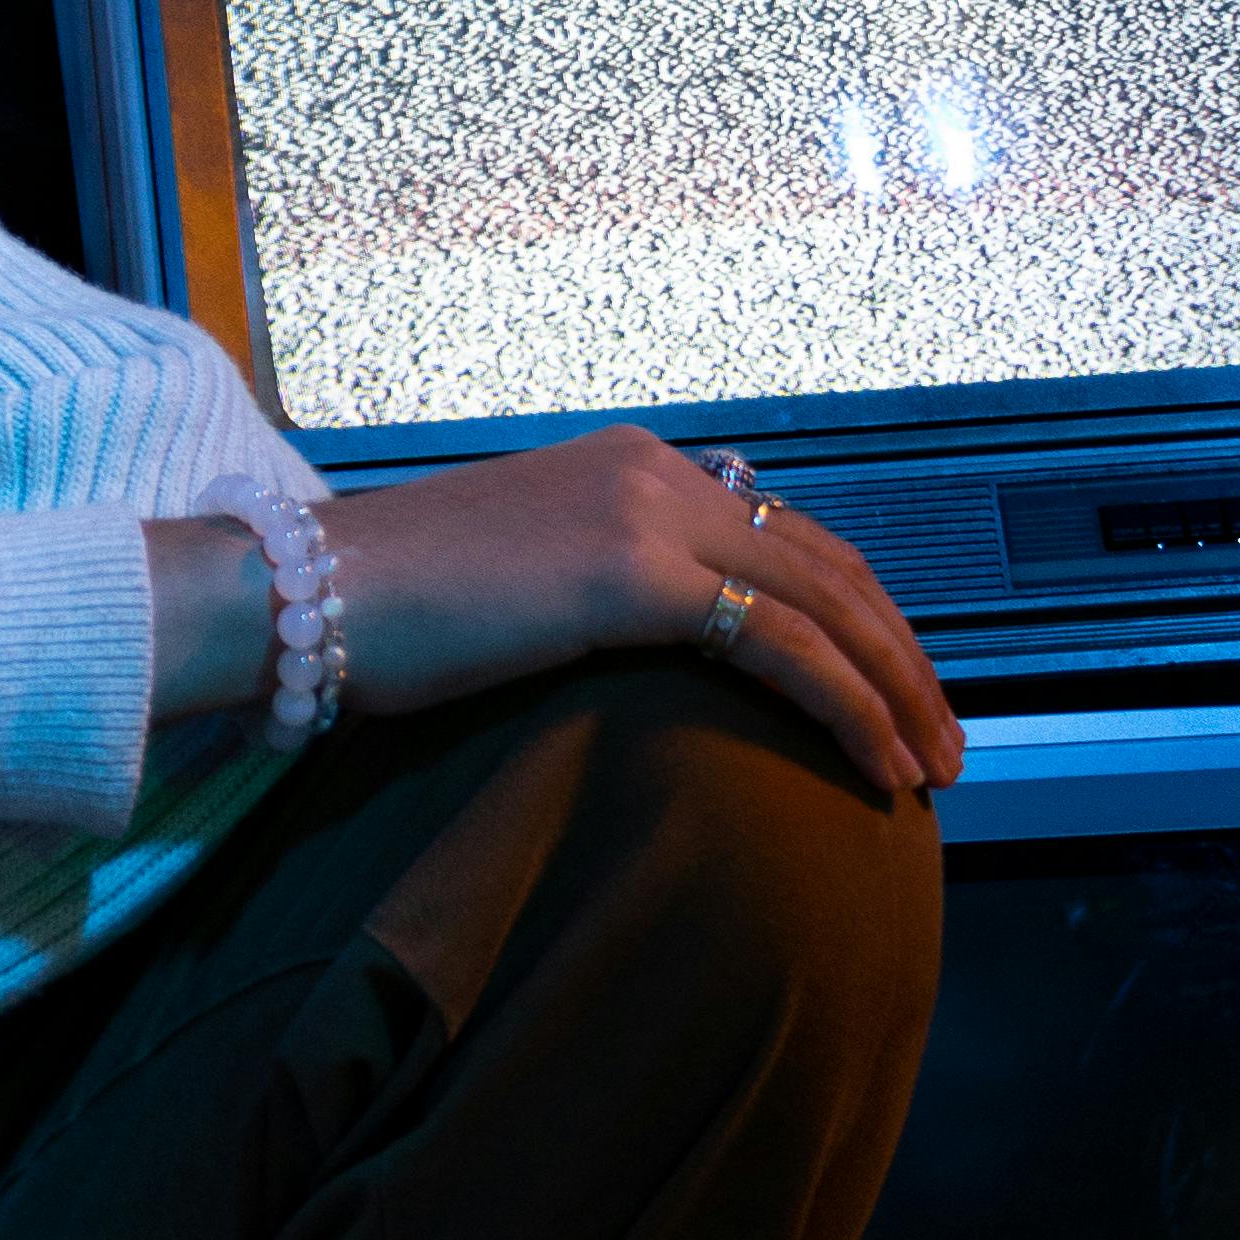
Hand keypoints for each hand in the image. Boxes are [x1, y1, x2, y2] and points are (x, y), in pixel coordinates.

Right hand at [148, 438, 959, 805]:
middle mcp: (655, 471)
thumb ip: (597, 600)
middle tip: (945, 742)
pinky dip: (847, 708)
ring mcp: (647, 513)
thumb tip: (656, 665)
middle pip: (831, 566)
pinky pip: (781, 645)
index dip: (857, 620)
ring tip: (934, 769)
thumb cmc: (378, 616)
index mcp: (630, 469)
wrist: (294, 596)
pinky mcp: (633, 572)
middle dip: (903, 659)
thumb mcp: (516, 590)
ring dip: (897, 692)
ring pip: (828, 604)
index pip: (785, 540)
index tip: (893, 693)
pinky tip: (879, 769)